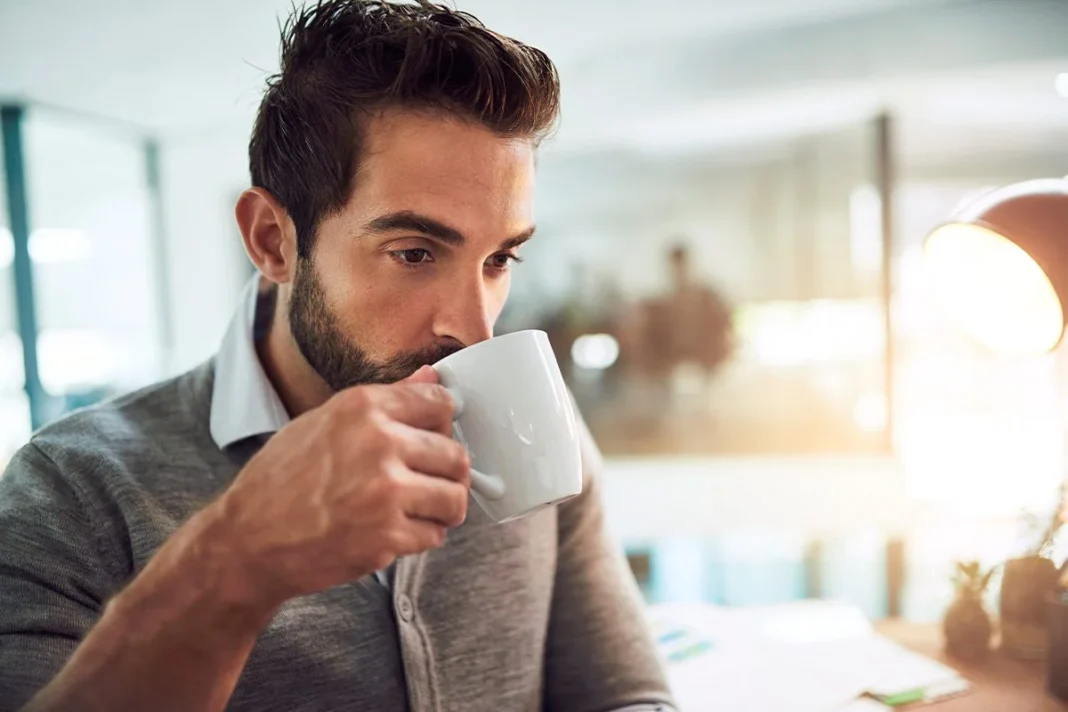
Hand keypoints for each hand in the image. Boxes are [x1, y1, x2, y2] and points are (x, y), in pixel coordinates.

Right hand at [209, 366, 469, 604]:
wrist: (248, 540)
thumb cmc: (281, 480)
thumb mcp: (325, 421)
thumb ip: (386, 400)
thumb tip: (430, 375)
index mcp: (363, 407)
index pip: (441, 402)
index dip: (441, 425)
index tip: (432, 439)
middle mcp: (379, 443)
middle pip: (456, 454)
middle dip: (445, 473)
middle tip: (424, 483)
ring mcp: (386, 492)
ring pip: (454, 497)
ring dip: (440, 508)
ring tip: (415, 509)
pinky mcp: (387, 536)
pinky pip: (434, 535)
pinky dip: (420, 537)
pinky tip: (393, 531)